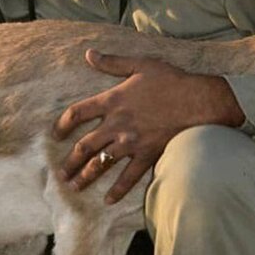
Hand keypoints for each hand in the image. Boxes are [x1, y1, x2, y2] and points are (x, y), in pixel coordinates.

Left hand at [53, 49, 244, 203]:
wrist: (197, 101)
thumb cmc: (170, 80)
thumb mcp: (140, 64)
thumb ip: (112, 62)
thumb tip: (89, 54)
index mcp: (112, 100)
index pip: (77, 113)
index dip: (63, 124)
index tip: (56, 135)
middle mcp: (116, 124)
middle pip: (84, 146)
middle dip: (70, 162)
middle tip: (61, 173)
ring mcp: (130, 142)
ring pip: (100, 164)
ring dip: (85, 177)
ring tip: (75, 187)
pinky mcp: (146, 155)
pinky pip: (128, 177)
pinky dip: (117, 190)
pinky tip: (108, 200)